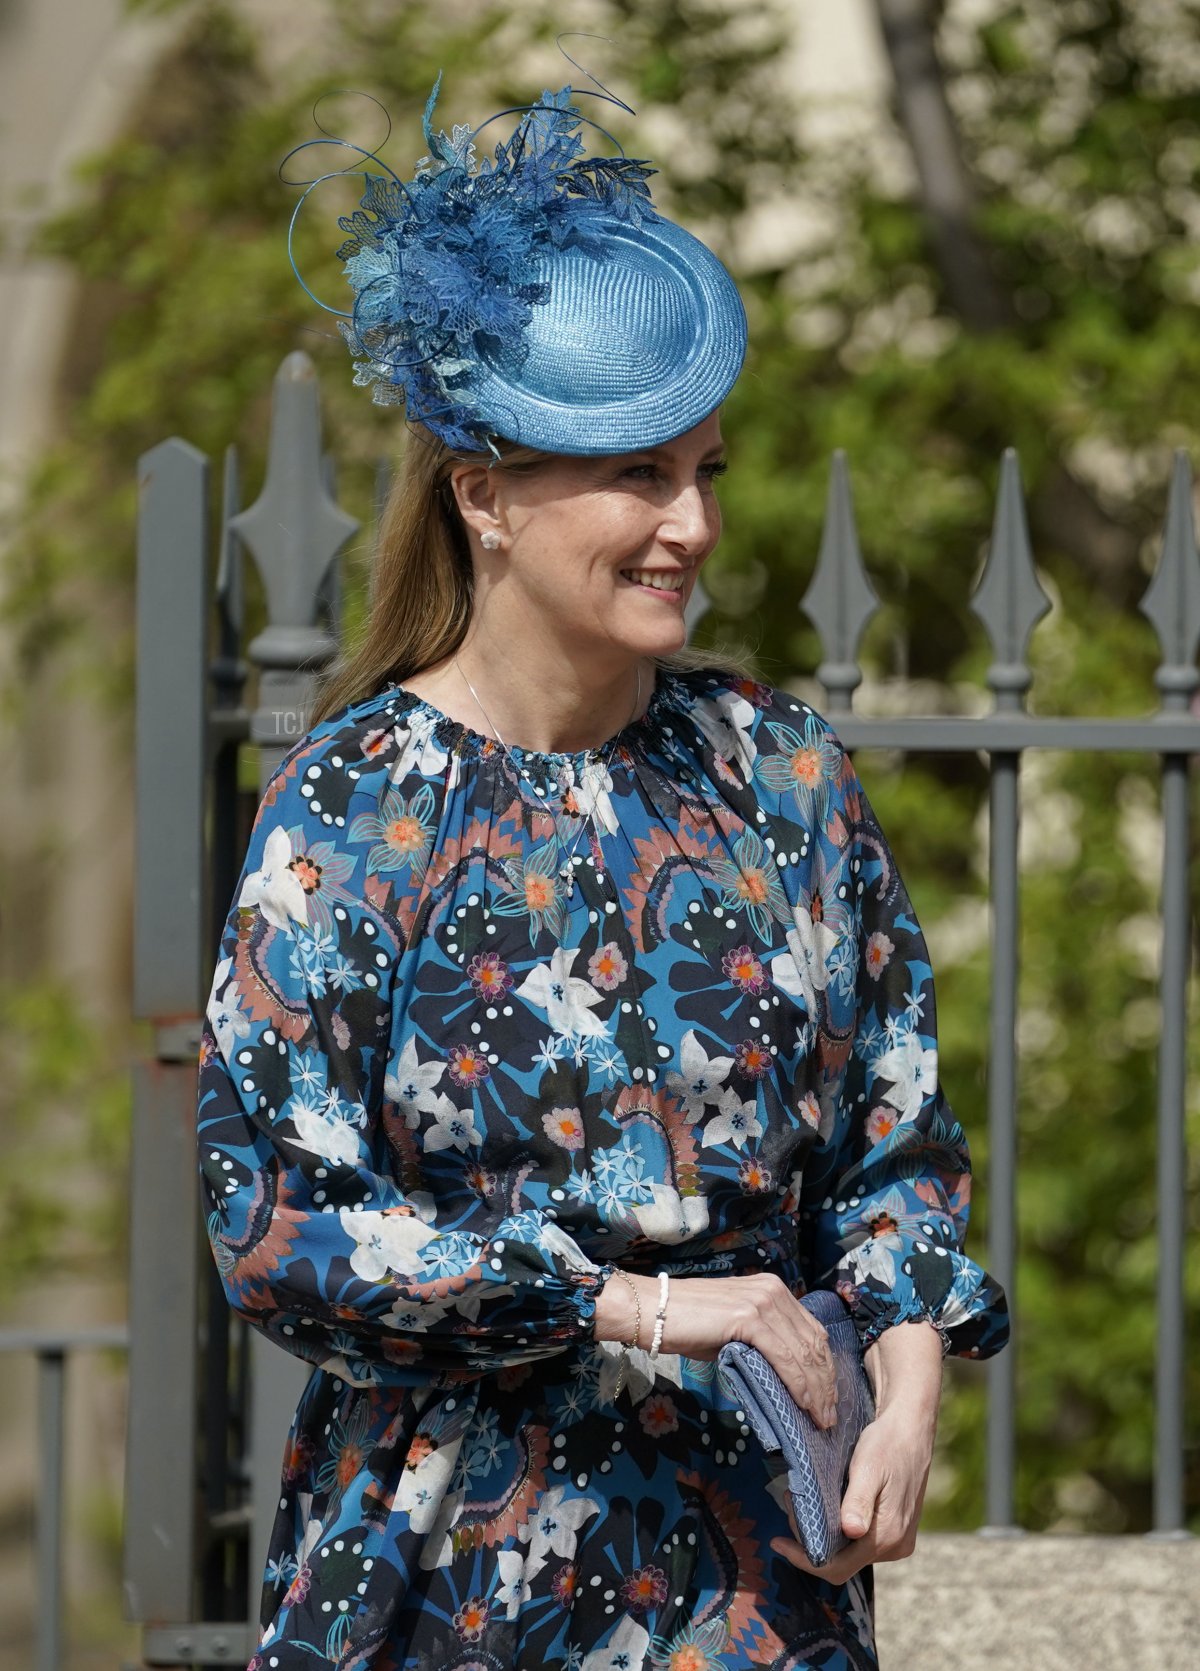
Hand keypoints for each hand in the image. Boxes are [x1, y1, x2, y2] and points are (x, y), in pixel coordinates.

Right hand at [594, 1270, 839, 1428]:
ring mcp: (762, 1302)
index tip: (828, 1398)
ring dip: (816, 1390)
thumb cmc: (687, 1323)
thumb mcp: (734, 1329)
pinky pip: (784, 1357)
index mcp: (773, 1290)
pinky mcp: (749, 1318)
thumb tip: (785, 1376)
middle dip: (826, 1384)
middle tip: (828, 1416)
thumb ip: (763, 1342)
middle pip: (814, 1343)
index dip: (824, 1368)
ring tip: (819, 1418)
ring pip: (803, 1353)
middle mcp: (773, 1290)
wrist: (653, 1310)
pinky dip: (798, 1385)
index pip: (812, 1332)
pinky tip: (803, 1405)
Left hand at [768, 1402, 936, 1581]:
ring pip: (850, 1553)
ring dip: (825, 1535)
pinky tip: (826, 1508)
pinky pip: (860, 1544)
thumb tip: (851, 1530)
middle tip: (792, 1508)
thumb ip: (859, 1500)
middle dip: (811, 1543)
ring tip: (804, 1503)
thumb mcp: (868, 1467)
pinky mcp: (896, 1533)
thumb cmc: (887, 1444)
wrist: (912, 1431)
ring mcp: (897, 1543)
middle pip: (842, 1563)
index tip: (778, 1542)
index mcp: (888, 1536)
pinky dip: (838, 1531)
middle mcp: (895, 1547)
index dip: (806, 1560)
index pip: (838, 1567)